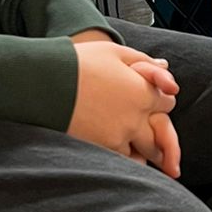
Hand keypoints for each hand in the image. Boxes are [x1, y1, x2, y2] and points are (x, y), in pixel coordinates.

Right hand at [67, 40, 180, 173]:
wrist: (43, 83)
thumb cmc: (77, 62)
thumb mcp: (114, 52)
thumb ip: (144, 62)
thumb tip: (166, 68)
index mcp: (142, 92)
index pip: (168, 103)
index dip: (160, 99)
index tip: (149, 98)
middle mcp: (135, 118)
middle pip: (162, 132)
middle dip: (157, 129)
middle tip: (146, 126)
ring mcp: (119, 137)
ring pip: (143, 150)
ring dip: (141, 146)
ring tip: (130, 139)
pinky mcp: (101, 149)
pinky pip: (122, 159)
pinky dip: (122, 154)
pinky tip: (112, 143)